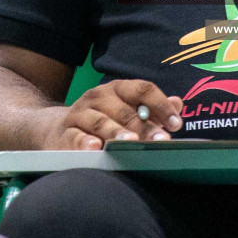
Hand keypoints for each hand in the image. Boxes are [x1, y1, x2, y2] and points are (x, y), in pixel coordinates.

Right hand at [41, 80, 183, 150]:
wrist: (59, 129)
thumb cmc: (103, 120)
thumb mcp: (126, 109)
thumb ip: (152, 108)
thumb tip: (178, 103)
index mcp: (118, 90)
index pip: (142, 90)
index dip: (161, 105)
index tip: (176, 124)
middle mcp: (99, 97)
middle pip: (125, 111)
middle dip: (144, 127)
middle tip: (160, 141)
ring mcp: (80, 113)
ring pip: (100, 122)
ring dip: (116, 132)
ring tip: (130, 142)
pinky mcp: (65, 132)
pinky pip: (76, 136)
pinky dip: (85, 142)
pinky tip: (96, 148)